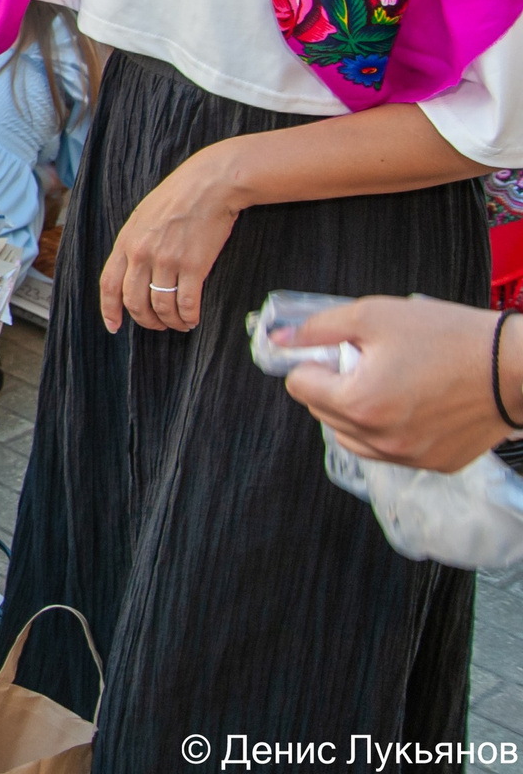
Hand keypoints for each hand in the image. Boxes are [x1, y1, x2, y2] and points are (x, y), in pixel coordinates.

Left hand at [98, 142, 245, 331]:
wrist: (209, 184)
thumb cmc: (176, 198)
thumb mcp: (142, 218)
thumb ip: (133, 244)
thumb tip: (130, 273)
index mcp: (126, 242)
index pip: (109, 284)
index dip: (110, 310)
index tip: (114, 326)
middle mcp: (142, 254)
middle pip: (134, 302)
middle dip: (144, 320)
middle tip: (156, 324)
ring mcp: (167, 260)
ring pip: (161, 307)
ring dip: (169, 322)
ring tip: (179, 323)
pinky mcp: (194, 266)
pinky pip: (186, 303)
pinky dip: (188, 317)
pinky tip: (192, 319)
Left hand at [285, 296, 519, 471]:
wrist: (517, 366)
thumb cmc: (452, 338)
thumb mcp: (374, 315)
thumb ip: (317, 328)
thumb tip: (278, 338)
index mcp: (359, 403)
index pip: (299, 386)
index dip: (312, 361)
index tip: (333, 350)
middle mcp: (380, 440)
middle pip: (322, 412)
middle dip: (333, 384)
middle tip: (366, 360)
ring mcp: (408, 457)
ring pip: (352, 437)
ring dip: (355, 411)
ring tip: (387, 381)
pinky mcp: (435, 464)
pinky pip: (390, 451)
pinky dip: (387, 430)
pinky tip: (411, 402)